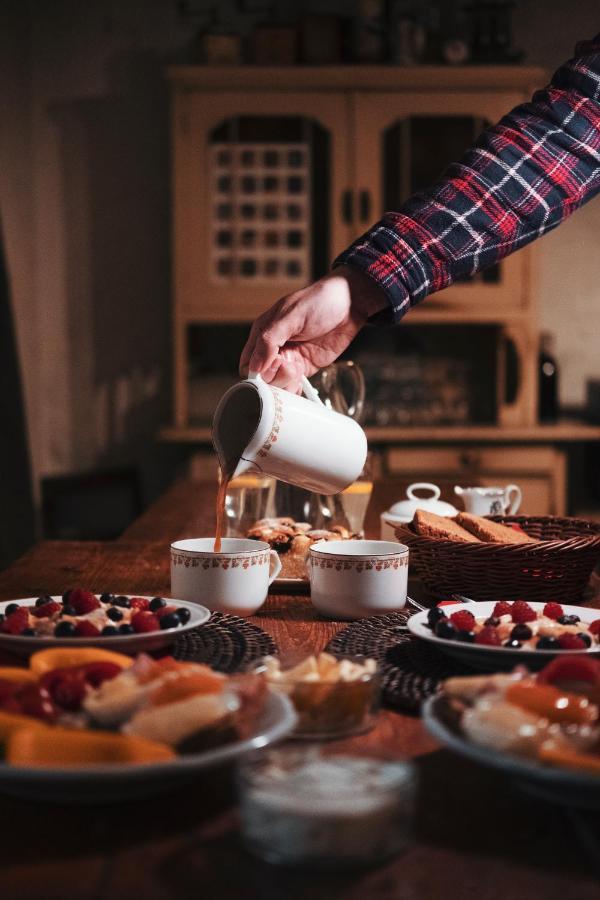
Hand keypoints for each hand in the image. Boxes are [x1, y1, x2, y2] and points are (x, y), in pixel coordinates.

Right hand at [239, 265, 386, 391]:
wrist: (350, 304)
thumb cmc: (319, 301)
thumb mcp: (291, 316)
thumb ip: (270, 340)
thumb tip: (255, 366)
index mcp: (263, 333)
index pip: (248, 362)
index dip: (257, 371)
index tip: (274, 365)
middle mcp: (274, 349)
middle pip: (262, 378)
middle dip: (274, 377)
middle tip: (291, 367)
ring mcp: (290, 359)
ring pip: (277, 384)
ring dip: (286, 384)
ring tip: (298, 372)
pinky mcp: (305, 367)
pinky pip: (293, 385)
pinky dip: (295, 390)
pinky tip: (300, 386)